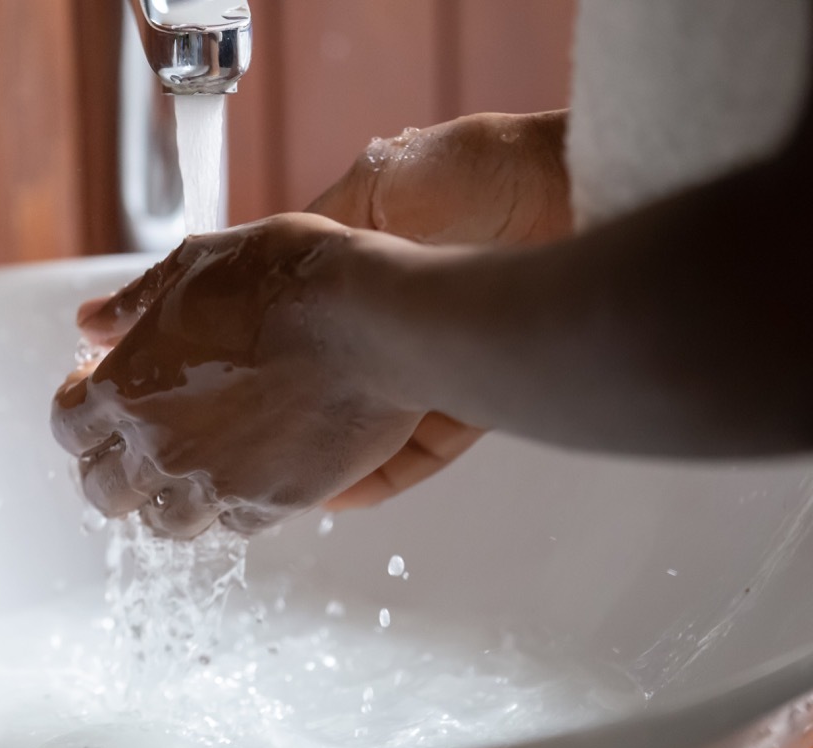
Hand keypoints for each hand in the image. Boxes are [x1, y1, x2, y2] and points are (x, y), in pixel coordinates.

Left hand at [53, 213, 438, 537]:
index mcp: (130, 385)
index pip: (69, 428)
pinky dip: (230, 507)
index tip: (95, 398)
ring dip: (164, 499)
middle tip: (130, 446)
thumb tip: (90, 323)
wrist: (376, 321)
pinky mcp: (274, 503)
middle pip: (103, 492)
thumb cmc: (292, 280)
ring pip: (164, 523)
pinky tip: (243, 474)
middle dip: (107, 469)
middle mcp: (164, 445)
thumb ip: (135, 302)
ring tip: (184, 471)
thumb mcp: (198, 265)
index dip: (77, 414)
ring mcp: (219, 482)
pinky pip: (233, 526)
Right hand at [298, 113, 562, 507]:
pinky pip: (429, 443)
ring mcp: (446, 350)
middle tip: (269, 440)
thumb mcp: (382, 183)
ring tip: (299, 477)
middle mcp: (411, 310)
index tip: (252, 377)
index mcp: (381, 259)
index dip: (285, 348)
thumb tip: (276, 260)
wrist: (582, 192)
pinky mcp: (482, 385)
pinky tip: (350, 489)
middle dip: (311, 409)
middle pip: (347, 376)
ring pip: (382, 417)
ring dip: (343, 448)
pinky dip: (391, 469)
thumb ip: (332, 224)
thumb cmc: (484, 171)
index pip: (320, 318)